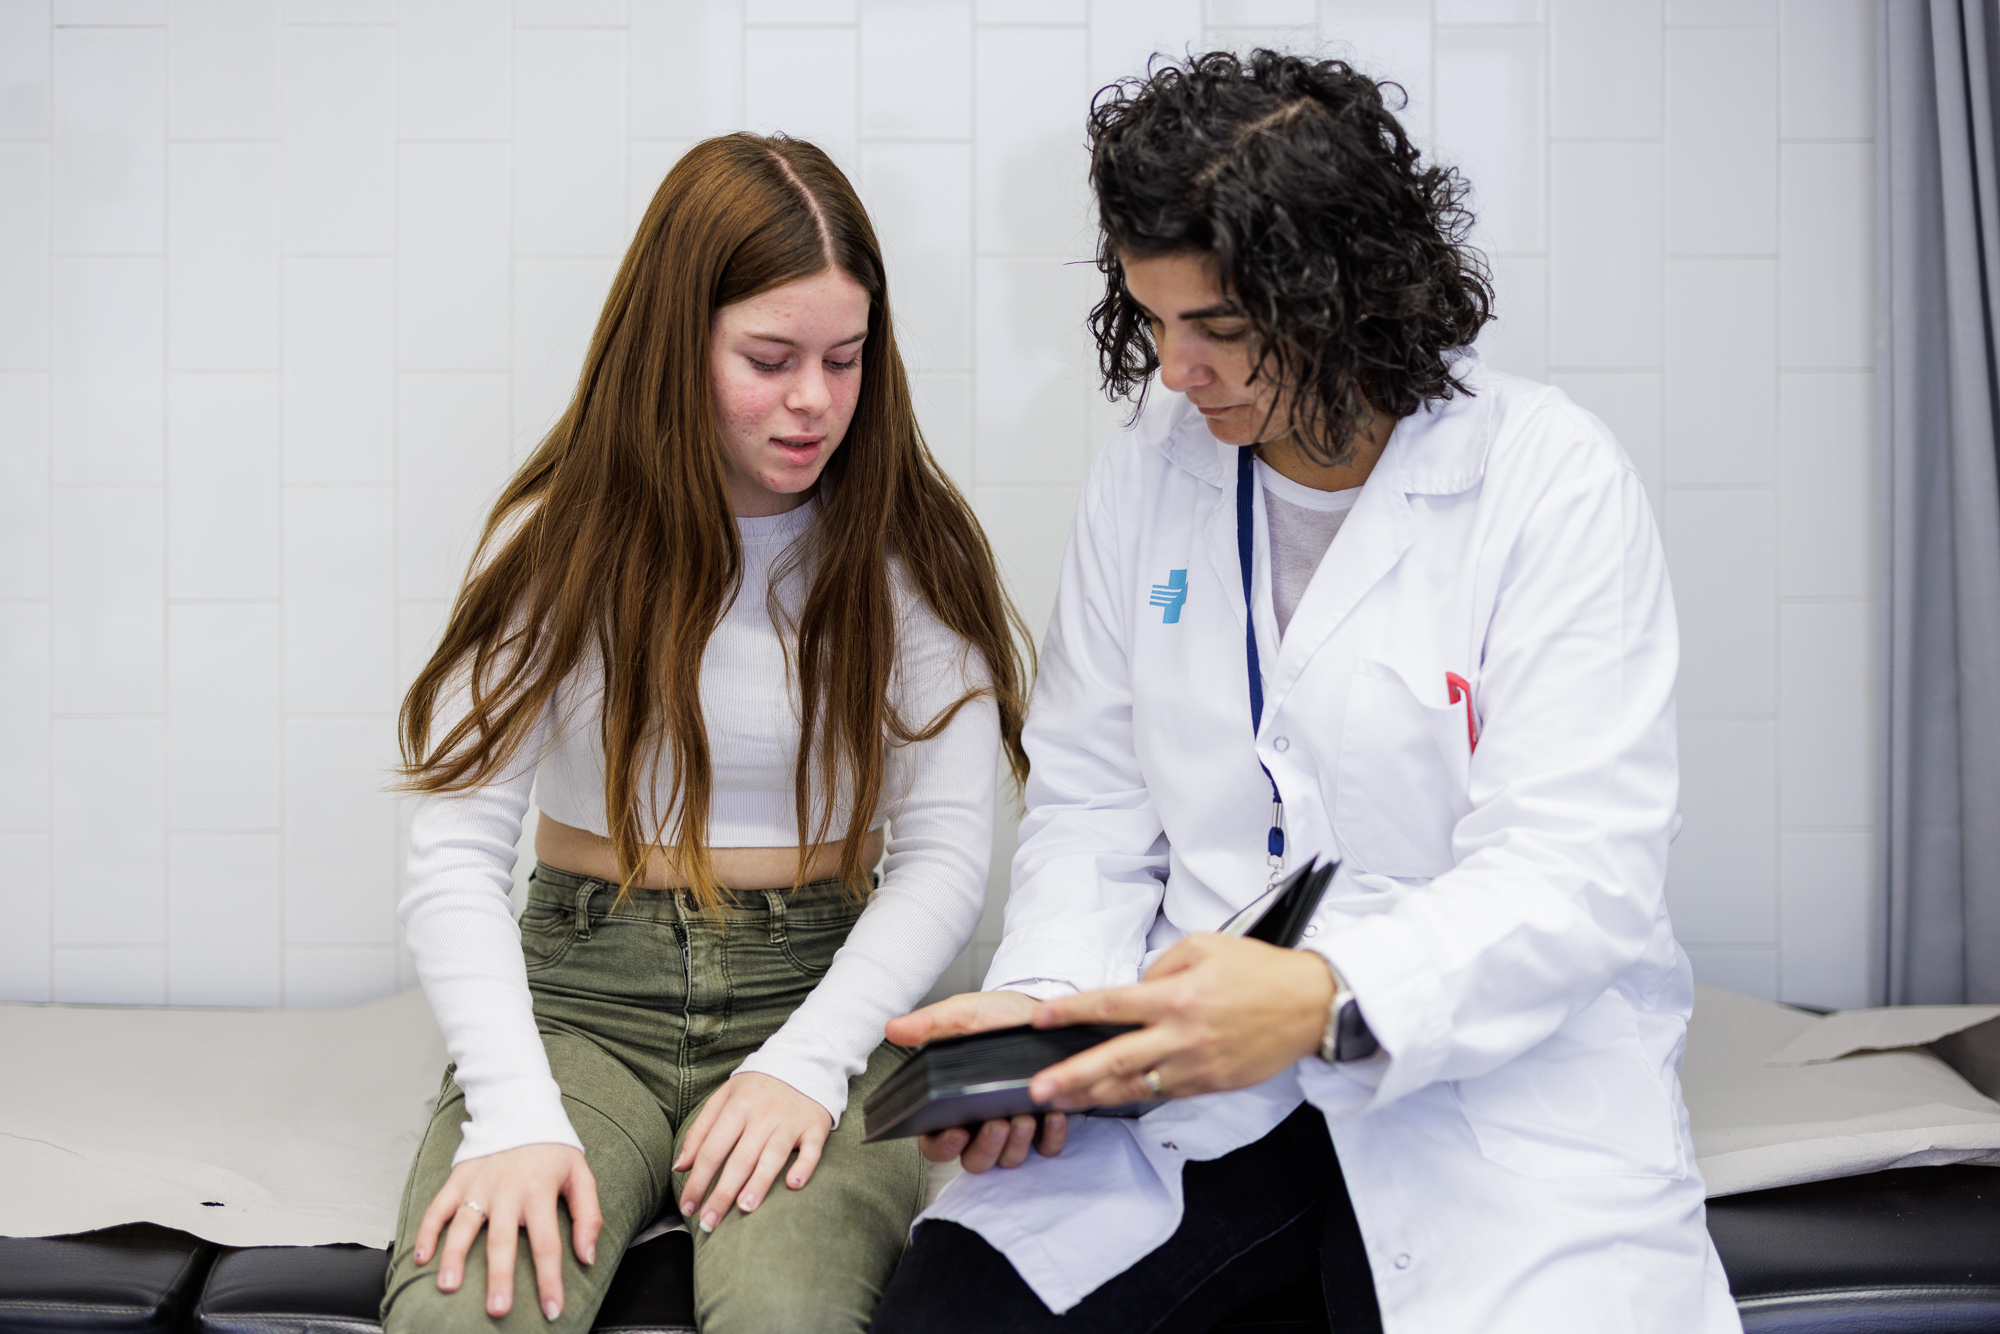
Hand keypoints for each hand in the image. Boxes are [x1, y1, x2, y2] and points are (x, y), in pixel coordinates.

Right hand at [413, 1142, 600, 1321]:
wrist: (520, 1106)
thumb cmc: (552, 1148)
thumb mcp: (581, 1174)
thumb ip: (588, 1215)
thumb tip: (587, 1256)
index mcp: (539, 1191)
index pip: (547, 1243)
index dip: (550, 1280)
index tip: (552, 1309)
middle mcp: (507, 1190)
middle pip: (502, 1240)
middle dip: (499, 1278)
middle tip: (498, 1309)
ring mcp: (479, 1185)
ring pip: (464, 1225)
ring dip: (455, 1256)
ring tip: (449, 1286)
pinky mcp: (459, 1179)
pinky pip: (438, 1206)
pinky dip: (427, 1230)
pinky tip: (421, 1257)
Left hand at [674, 1072, 832, 1231]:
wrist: (803, 1061)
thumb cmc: (756, 1088)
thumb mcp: (723, 1098)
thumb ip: (700, 1131)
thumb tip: (680, 1165)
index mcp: (737, 1108)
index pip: (712, 1150)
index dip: (698, 1180)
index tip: (688, 1207)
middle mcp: (763, 1115)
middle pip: (740, 1159)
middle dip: (722, 1193)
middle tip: (709, 1223)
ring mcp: (790, 1121)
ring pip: (773, 1155)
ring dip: (759, 1182)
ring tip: (745, 1208)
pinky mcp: (815, 1126)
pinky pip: (811, 1148)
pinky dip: (804, 1166)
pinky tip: (794, 1184)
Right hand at [886, 990, 1067, 1172]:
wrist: (1040, 1012)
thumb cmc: (998, 1018)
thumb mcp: (963, 1014)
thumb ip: (930, 1024)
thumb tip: (894, 1029)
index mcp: (952, 1105)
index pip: (936, 1144)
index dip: (943, 1147)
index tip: (956, 1132)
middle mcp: (980, 1123)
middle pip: (974, 1160)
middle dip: (986, 1148)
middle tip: (996, 1124)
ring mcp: (1013, 1128)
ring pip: (1008, 1160)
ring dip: (1015, 1144)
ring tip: (1023, 1117)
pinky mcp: (1044, 1126)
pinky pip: (1046, 1148)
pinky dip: (1050, 1138)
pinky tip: (1051, 1116)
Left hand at [1025, 934, 1334, 1109]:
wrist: (1311, 1005)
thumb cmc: (1261, 971)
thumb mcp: (1206, 946)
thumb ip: (1162, 966)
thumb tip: (1135, 987)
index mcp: (1177, 995)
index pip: (1110, 1005)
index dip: (1070, 1013)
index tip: (1040, 1020)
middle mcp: (1182, 1035)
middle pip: (1114, 1060)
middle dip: (1071, 1076)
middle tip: (1037, 1089)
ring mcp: (1197, 1066)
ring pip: (1136, 1087)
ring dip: (1095, 1097)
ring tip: (1062, 1103)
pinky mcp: (1212, 1084)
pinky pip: (1165, 1094)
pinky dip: (1135, 1097)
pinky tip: (1111, 1099)